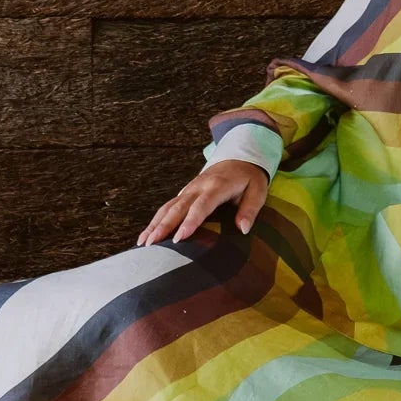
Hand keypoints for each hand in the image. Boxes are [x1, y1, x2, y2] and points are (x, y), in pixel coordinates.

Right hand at [138, 159, 268, 246]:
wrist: (238, 157)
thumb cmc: (249, 178)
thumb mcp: (258, 190)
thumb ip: (250, 209)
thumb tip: (242, 229)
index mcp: (217, 186)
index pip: (201, 205)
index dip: (190, 221)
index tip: (180, 238)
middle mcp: (198, 187)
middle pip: (178, 207)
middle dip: (163, 225)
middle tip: (152, 244)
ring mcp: (188, 189)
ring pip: (168, 207)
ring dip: (154, 224)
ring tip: (143, 243)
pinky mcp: (184, 193)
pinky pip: (167, 207)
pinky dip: (156, 221)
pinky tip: (147, 235)